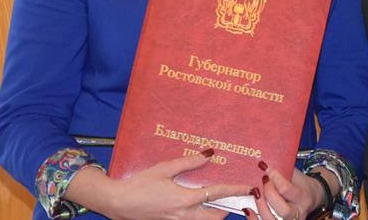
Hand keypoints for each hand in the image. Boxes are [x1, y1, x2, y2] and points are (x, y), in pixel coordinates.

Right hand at [65, 149, 249, 219]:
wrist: (119, 203)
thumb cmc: (140, 184)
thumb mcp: (165, 168)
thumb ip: (189, 162)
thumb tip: (209, 154)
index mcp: (185, 199)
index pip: (217, 194)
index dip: (235, 190)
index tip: (248, 188)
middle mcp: (184, 215)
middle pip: (215, 217)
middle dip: (227, 210)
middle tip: (235, 199)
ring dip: (214, 214)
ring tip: (219, 202)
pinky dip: (199, 215)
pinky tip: (197, 204)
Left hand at [249, 166, 324, 219]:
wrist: (310, 198)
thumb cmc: (301, 185)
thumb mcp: (297, 175)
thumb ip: (283, 171)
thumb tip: (264, 164)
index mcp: (304, 198)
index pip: (287, 189)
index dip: (274, 177)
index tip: (265, 167)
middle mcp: (298, 213)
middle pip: (283, 210)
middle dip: (269, 194)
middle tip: (263, 181)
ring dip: (261, 207)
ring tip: (255, 194)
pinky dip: (253, 218)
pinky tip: (247, 209)